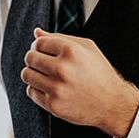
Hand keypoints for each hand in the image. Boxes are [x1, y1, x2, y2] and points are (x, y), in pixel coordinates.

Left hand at [21, 28, 138, 137]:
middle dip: (34, 59)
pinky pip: (31, 91)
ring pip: (27, 75)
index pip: (39, 43)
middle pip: (30, 58)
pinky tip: (50, 88)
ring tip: (45, 75)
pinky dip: (37, 89)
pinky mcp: (53, 104)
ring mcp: (57, 88)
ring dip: (33, 74)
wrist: (112, 103)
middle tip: (43, 64)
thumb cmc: (100, 73)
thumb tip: (36, 32)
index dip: (39, 46)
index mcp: (71, 50)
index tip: (44, 51)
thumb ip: (60, 38)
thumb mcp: (87, 48)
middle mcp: (63, 68)